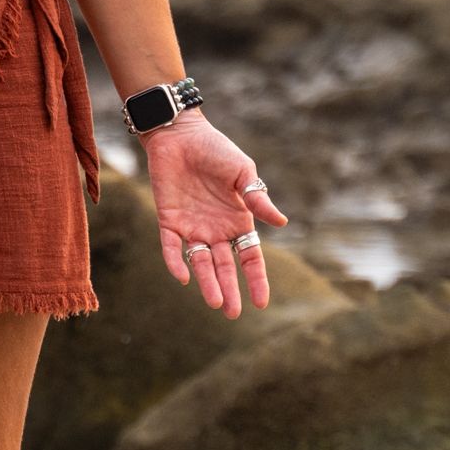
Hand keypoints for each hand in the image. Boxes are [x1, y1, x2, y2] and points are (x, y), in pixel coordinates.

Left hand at [146, 110, 289, 314]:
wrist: (180, 135)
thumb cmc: (216, 150)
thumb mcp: (242, 172)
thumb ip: (257, 198)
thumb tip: (281, 222)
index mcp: (238, 220)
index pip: (249, 257)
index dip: (256, 279)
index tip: (261, 303)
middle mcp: (216, 230)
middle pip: (224, 267)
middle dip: (229, 290)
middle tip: (231, 314)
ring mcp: (192, 227)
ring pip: (200, 263)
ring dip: (207, 282)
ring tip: (214, 302)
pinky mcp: (168, 221)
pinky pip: (171, 247)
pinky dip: (176, 262)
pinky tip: (183, 277)